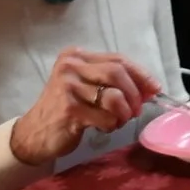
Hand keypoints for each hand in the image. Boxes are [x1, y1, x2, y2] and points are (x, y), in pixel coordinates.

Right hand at [8, 48, 160, 165]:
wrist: (34, 133)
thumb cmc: (67, 109)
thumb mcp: (87, 87)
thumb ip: (115, 82)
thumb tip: (152, 88)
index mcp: (75, 56)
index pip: (119, 59)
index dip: (142, 75)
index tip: (155, 89)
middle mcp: (70, 67)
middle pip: (118, 74)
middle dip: (134, 95)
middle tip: (135, 111)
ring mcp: (67, 87)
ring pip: (114, 97)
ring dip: (123, 114)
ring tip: (116, 121)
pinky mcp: (69, 109)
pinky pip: (106, 118)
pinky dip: (111, 126)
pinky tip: (101, 127)